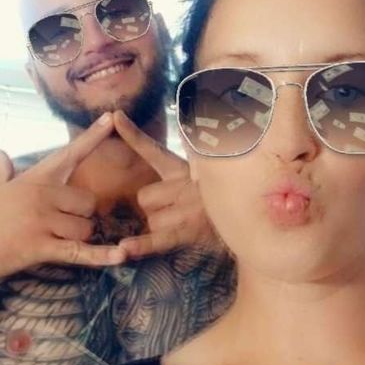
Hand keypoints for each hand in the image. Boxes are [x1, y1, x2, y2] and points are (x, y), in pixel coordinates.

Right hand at [0, 113, 125, 282]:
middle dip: (83, 217)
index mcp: (32, 179)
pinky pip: (78, 252)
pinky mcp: (37, 247)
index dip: (93, 136)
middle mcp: (40, 195)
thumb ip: (1, 171)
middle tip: (64, 226)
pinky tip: (120, 257)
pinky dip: (101, 257)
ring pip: (86, 228)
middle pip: (89, 202)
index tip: (112, 118)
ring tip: (54, 242)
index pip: (69, 153)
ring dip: (79, 239)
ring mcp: (39, 220)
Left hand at [112, 110, 218, 257]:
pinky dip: (141, 246)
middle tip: (175, 209)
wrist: (249, 218)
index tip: (115, 116)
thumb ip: (192, 148)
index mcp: (182, 170)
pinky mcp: (187, 234)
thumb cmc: (220, 194)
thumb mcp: (204, 169)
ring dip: (161, 226)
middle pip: (145, 196)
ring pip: (151, 219)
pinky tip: (125, 248)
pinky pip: (158, 241)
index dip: (132, 133)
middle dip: (153, 206)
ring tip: (186, 224)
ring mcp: (184, 212)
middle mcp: (183, 188)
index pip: (152, 149)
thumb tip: (180, 122)